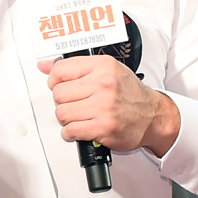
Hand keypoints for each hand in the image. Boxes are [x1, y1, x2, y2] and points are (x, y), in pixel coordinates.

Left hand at [37, 55, 179, 156]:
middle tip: (73, 103)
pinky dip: (70, 133)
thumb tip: (44, 65)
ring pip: (62, 113)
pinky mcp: (103, 127)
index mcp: (102, 66)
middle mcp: (103, 84)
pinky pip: (70, 131)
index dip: (54, 80)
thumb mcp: (105, 70)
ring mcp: (103, 107)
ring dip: (66, 118)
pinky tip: (79, 128)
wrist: (153, 116)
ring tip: (77, 116)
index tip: (58, 85)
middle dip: (62, 101)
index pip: (60, 70)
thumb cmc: (129, 93)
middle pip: (58, 94)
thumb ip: (74, 66)